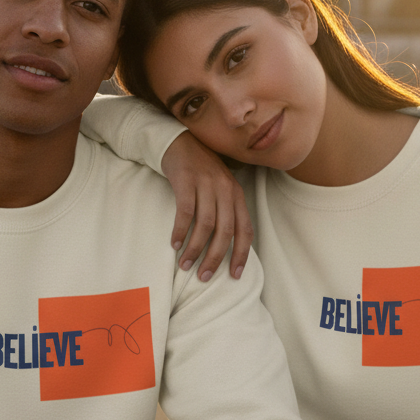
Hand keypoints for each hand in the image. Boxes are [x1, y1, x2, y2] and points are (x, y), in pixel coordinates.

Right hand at [160, 132, 252, 281]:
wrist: (180, 143)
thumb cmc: (201, 173)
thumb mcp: (220, 189)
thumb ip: (226, 212)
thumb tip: (225, 247)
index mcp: (237, 195)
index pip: (245, 230)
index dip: (242, 254)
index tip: (234, 276)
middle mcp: (225, 189)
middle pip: (225, 231)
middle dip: (215, 257)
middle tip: (204, 276)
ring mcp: (206, 184)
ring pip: (205, 224)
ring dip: (195, 248)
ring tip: (185, 265)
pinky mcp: (187, 180)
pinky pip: (185, 211)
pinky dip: (180, 231)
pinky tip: (174, 244)